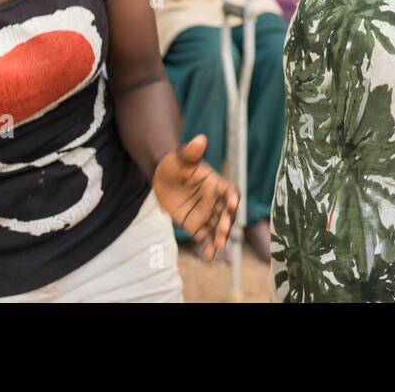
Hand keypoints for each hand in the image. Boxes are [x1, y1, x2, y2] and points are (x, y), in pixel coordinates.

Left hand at [152, 135, 239, 260]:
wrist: (162, 176)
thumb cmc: (175, 162)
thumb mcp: (182, 155)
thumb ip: (192, 151)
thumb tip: (200, 139)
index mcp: (216, 183)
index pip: (230, 191)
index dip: (232, 198)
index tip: (232, 204)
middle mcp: (215, 201)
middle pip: (226, 214)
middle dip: (227, 222)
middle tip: (223, 230)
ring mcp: (206, 214)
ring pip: (218, 228)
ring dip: (220, 237)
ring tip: (218, 246)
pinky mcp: (196, 225)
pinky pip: (205, 238)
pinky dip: (208, 247)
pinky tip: (208, 256)